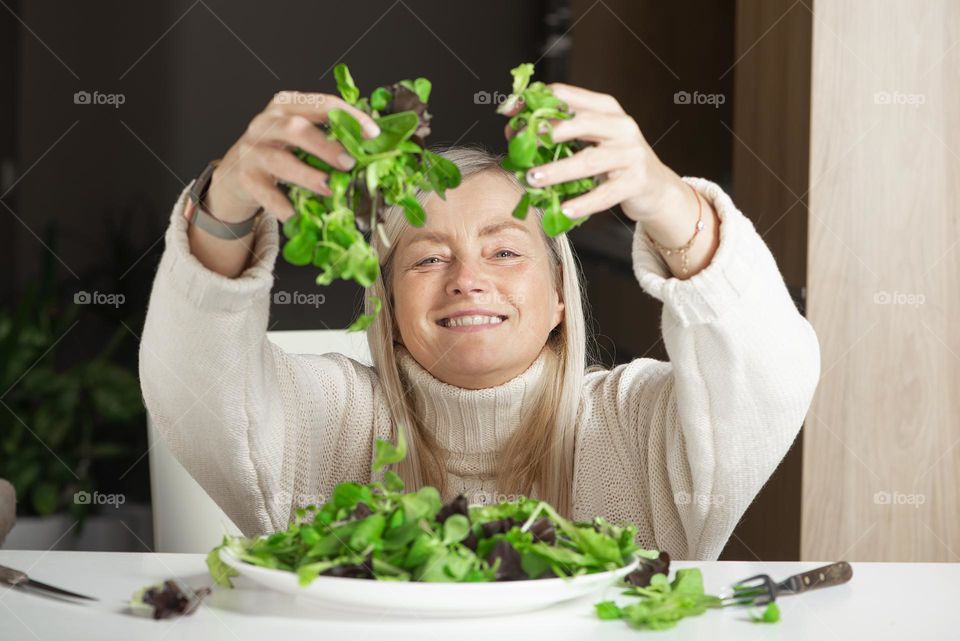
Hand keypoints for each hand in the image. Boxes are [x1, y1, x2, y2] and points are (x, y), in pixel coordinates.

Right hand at [205, 91, 380, 222]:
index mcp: (288, 106)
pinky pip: (265, 192)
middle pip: (295, 128)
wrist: (235, 174)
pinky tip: (297, 215)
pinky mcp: (244, 177)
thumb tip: (375, 151)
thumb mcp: (301, 138)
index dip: (349, 117)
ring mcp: (252, 149)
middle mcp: (267, 123)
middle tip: (350, 162)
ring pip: (279, 160)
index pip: (322, 104)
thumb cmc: (279, 153)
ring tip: (328, 188)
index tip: (373, 134)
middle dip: (325, 146)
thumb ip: (330, 138)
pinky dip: (281, 205)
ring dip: (306, 175)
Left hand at [503, 83, 684, 223]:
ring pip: (590, 160)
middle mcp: (622, 126)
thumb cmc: (613, 161)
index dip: (536, 102)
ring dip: (558, 170)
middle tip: (522, 142)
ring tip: (532, 178)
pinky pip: (605, 194)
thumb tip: (514, 131)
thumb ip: (559, 132)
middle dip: (549, 131)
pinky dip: (583, 203)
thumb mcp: (590, 139)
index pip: (568, 96)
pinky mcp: (636, 182)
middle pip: (581, 123)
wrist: (655, 187)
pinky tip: (564, 210)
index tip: (509, 112)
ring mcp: (631, 154)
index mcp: (606, 108)